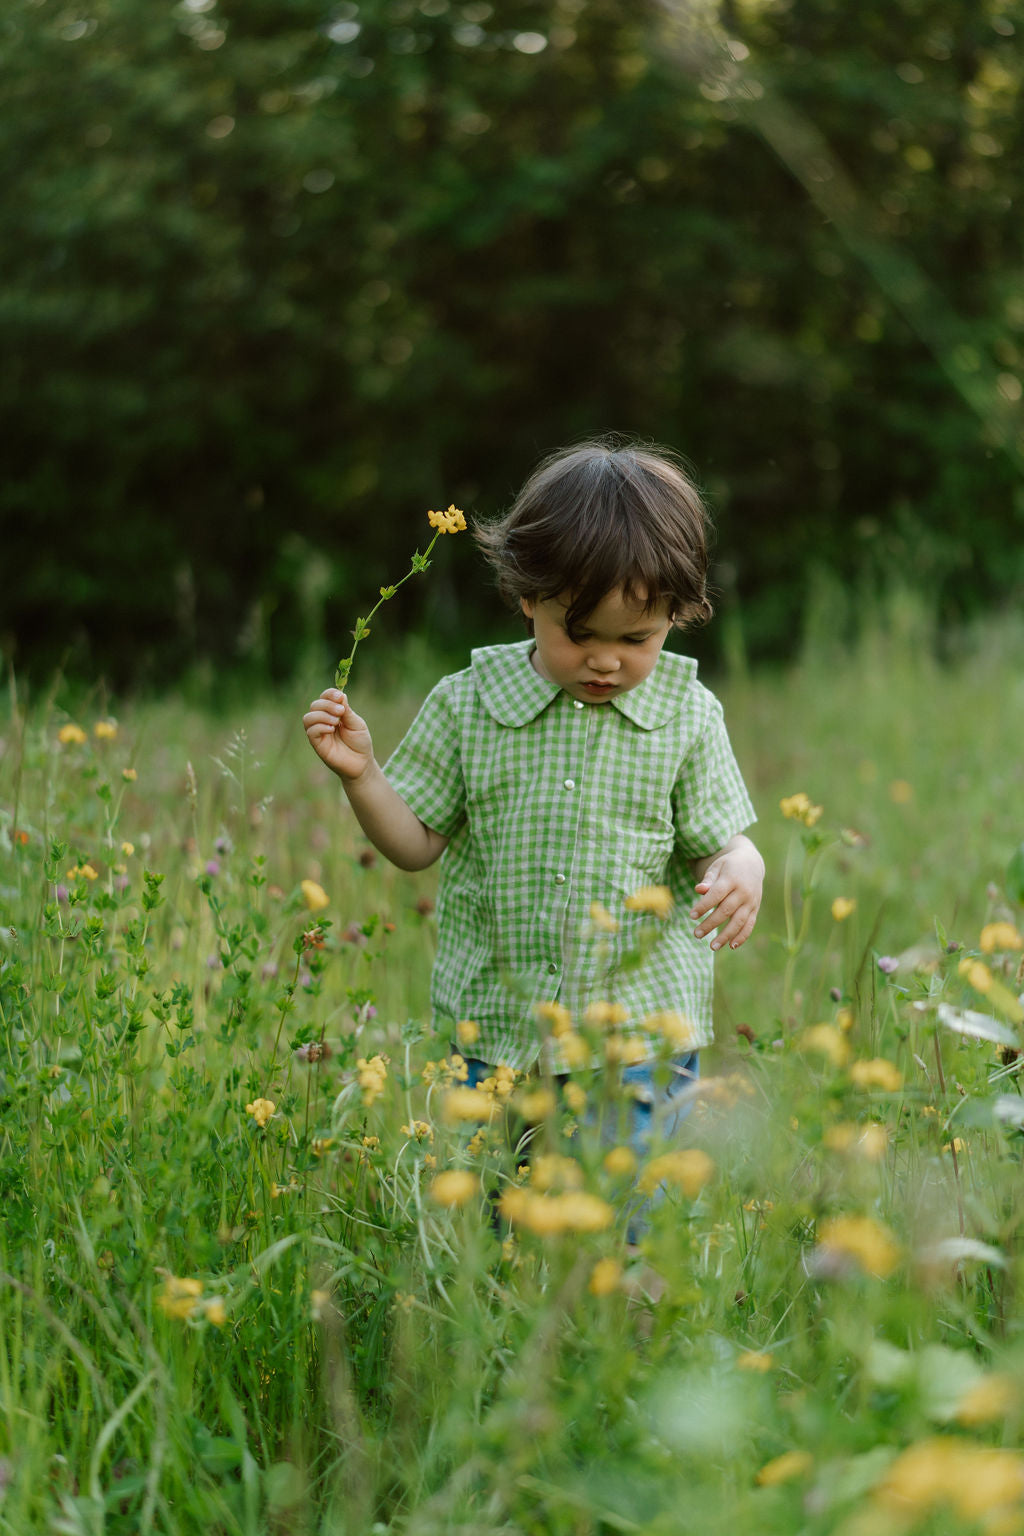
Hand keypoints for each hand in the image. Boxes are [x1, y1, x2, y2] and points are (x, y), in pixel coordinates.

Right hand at [303, 688, 373, 781]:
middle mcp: (323, 721)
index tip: (339, 696)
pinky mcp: (317, 745)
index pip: (324, 698)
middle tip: (341, 711)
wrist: (362, 763)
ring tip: (336, 721)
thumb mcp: (357, 724)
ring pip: (308, 718)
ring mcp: (319, 733)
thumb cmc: (360, 743)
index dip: (329, 694)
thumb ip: (347, 711)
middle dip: (327, 704)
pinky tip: (332, 729)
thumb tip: (340, 695)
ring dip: (322, 715)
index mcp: (333, 713)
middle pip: (314, 705)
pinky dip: (320, 726)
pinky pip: (311, 731)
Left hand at [690, 835, 763, 950]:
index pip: (716, 894)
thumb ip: (708, 880)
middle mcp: (743, 892)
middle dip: (711, 924)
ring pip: (739, 921)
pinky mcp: (755, 909)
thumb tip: (698, 890)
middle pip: (726, 910)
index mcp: (732, 879)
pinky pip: (749, 925)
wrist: (752, 864)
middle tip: (696, 934)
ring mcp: (751, 902)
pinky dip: (742, 936)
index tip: (692, 916)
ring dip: (726, 935)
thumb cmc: (728, 867)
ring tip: (712, 946)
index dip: (704, 906)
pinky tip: (731, 946)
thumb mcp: (717, 867)